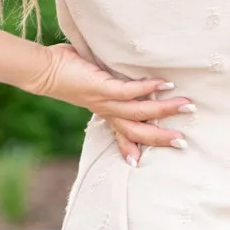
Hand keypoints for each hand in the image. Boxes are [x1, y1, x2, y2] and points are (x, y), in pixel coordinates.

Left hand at [34, 42, 192, 166]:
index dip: (132, 149)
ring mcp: (104, 101)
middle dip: (161, 137)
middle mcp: (106, 111)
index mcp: (104, 112)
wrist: (43, 70)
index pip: (121, 134)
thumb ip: (105, 81)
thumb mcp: (89, 82)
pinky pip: (129, 91)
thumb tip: (116, 68)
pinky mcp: (102, 87)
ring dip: (164, 110)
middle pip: (137, 132)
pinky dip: (148, 87)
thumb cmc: (64, 71)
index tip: (141, 162)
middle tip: (183, 142)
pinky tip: (165, 84)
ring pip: (138, 113)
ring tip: (186, 105)